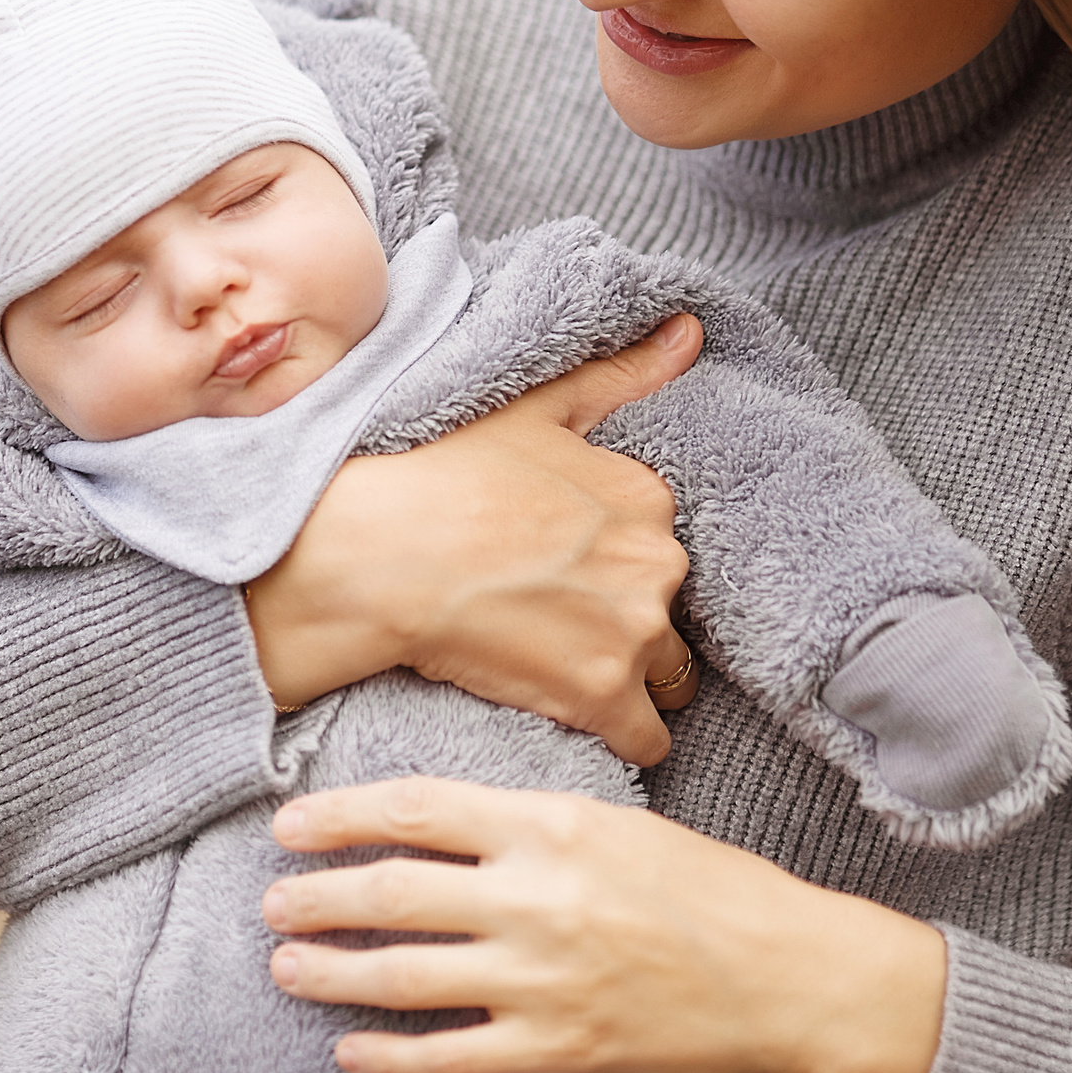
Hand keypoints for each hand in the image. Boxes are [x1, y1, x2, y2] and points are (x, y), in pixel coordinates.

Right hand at [247, 315, 703, 763]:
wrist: (379, 555)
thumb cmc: (439, 475)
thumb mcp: (531, 408)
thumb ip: (617, 375)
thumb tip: (692, 333)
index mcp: (644, 495)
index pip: (660, 546)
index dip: (617, 564)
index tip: (572, 572)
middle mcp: (657, 561)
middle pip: (669, 613)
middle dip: (629, 622)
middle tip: (559, 622)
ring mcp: (633, 631)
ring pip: (667, 678)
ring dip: (630, 680)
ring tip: (564, 670)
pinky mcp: (601, 694)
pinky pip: (647, 739)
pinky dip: (622, 737)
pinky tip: (582, 722)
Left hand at [261, 777, 946, 1072]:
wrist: (786, 975)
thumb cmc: (706, 886)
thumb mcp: (613, 821)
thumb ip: (524, 820)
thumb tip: (432, 819)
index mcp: (550, 825)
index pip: (415, 809)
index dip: (339, 816)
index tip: (288, 823)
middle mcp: (536, 898)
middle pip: (391, 892)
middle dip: (314, 897)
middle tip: (271, 900)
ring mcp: (541, 979)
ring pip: (402, 977)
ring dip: (330, 973)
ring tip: (285, 967)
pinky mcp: (555, 1048)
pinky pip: (448, 1058)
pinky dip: (388, 1058)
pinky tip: (349, 1052)